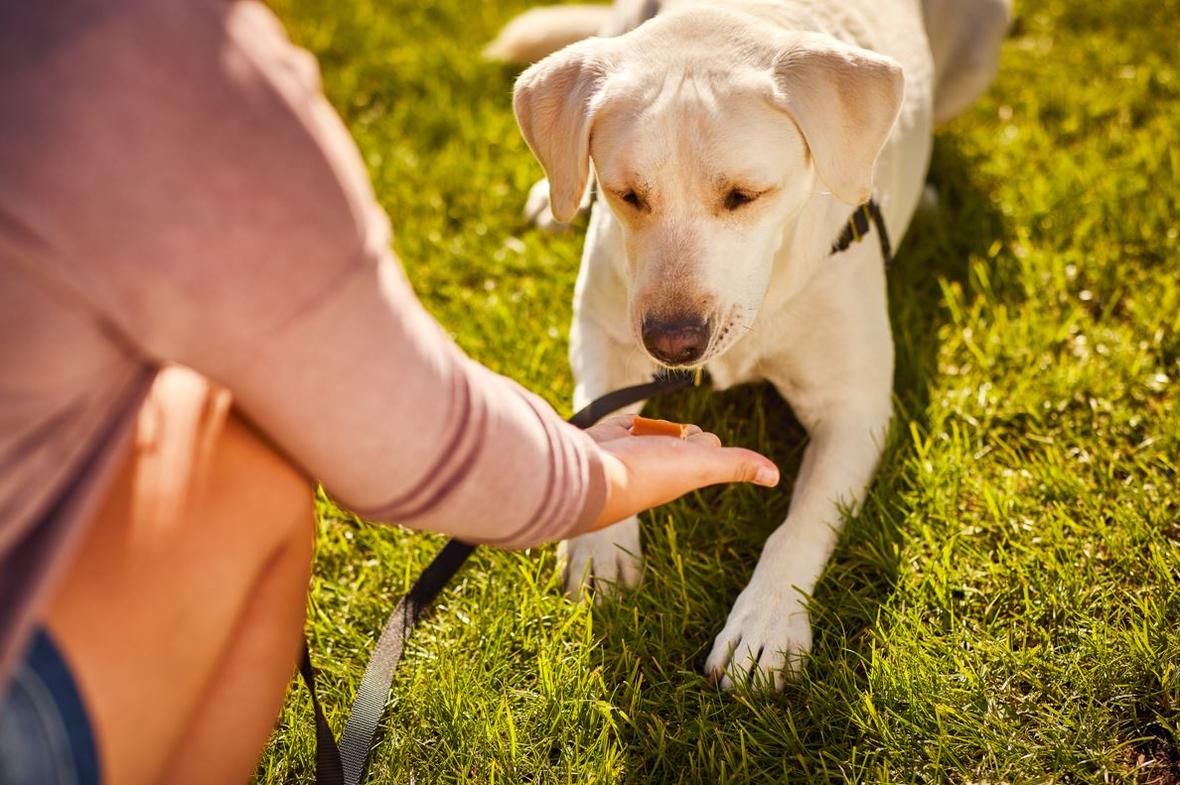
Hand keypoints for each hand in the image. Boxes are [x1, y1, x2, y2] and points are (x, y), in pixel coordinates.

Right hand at [579, 414, 779, 531]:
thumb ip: (735, 465)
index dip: (706, 442)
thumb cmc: (644, 473)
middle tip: (674, 439)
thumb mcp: (699, 466)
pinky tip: (622, 429)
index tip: (705, 443)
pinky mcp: (606, 442)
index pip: (706, 448)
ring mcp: (630, 453)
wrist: (585, 474)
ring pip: (653, 429)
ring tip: (642, 437)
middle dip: (679, 432)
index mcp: (682, 471)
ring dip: (651, 426)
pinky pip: (623, 425)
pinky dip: (625, 423)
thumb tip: (774, 475)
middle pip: (680, 435)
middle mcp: (658, 464)